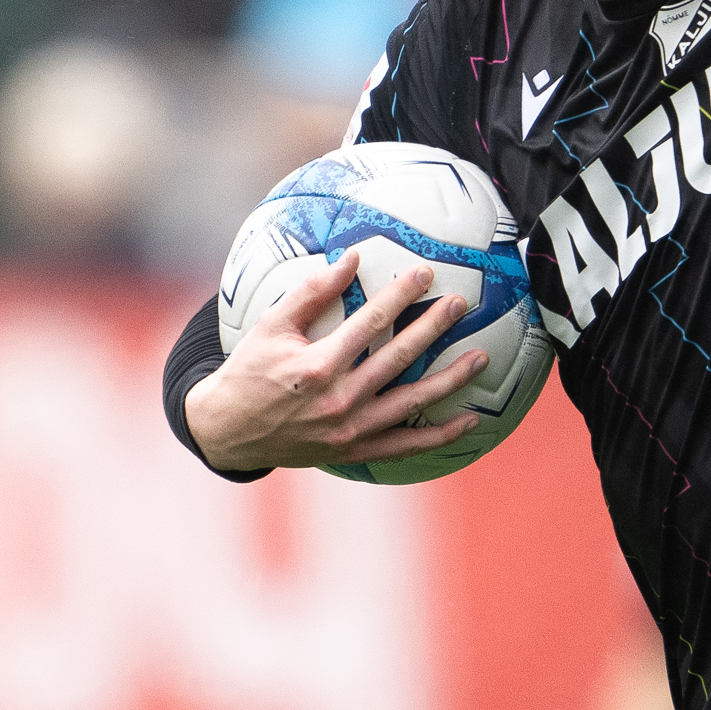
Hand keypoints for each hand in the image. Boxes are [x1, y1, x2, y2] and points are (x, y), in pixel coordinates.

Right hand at [182, 250, 486, 474]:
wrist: (229, 431)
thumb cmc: (250, 371)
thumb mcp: (270, 327)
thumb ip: (311, 292)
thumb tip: (352, 258)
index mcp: (316, 366)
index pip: (369, 323)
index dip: (399, 296)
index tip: (425, 273)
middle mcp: (338, 400)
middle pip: (397, 358)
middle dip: (433, 328)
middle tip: (461, 303)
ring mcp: (349, 430)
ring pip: (411, 403)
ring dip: (450, 380)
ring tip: (481, 357)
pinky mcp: (355, 451)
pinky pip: (406, 445)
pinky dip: (439, 436)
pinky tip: (469, 421)